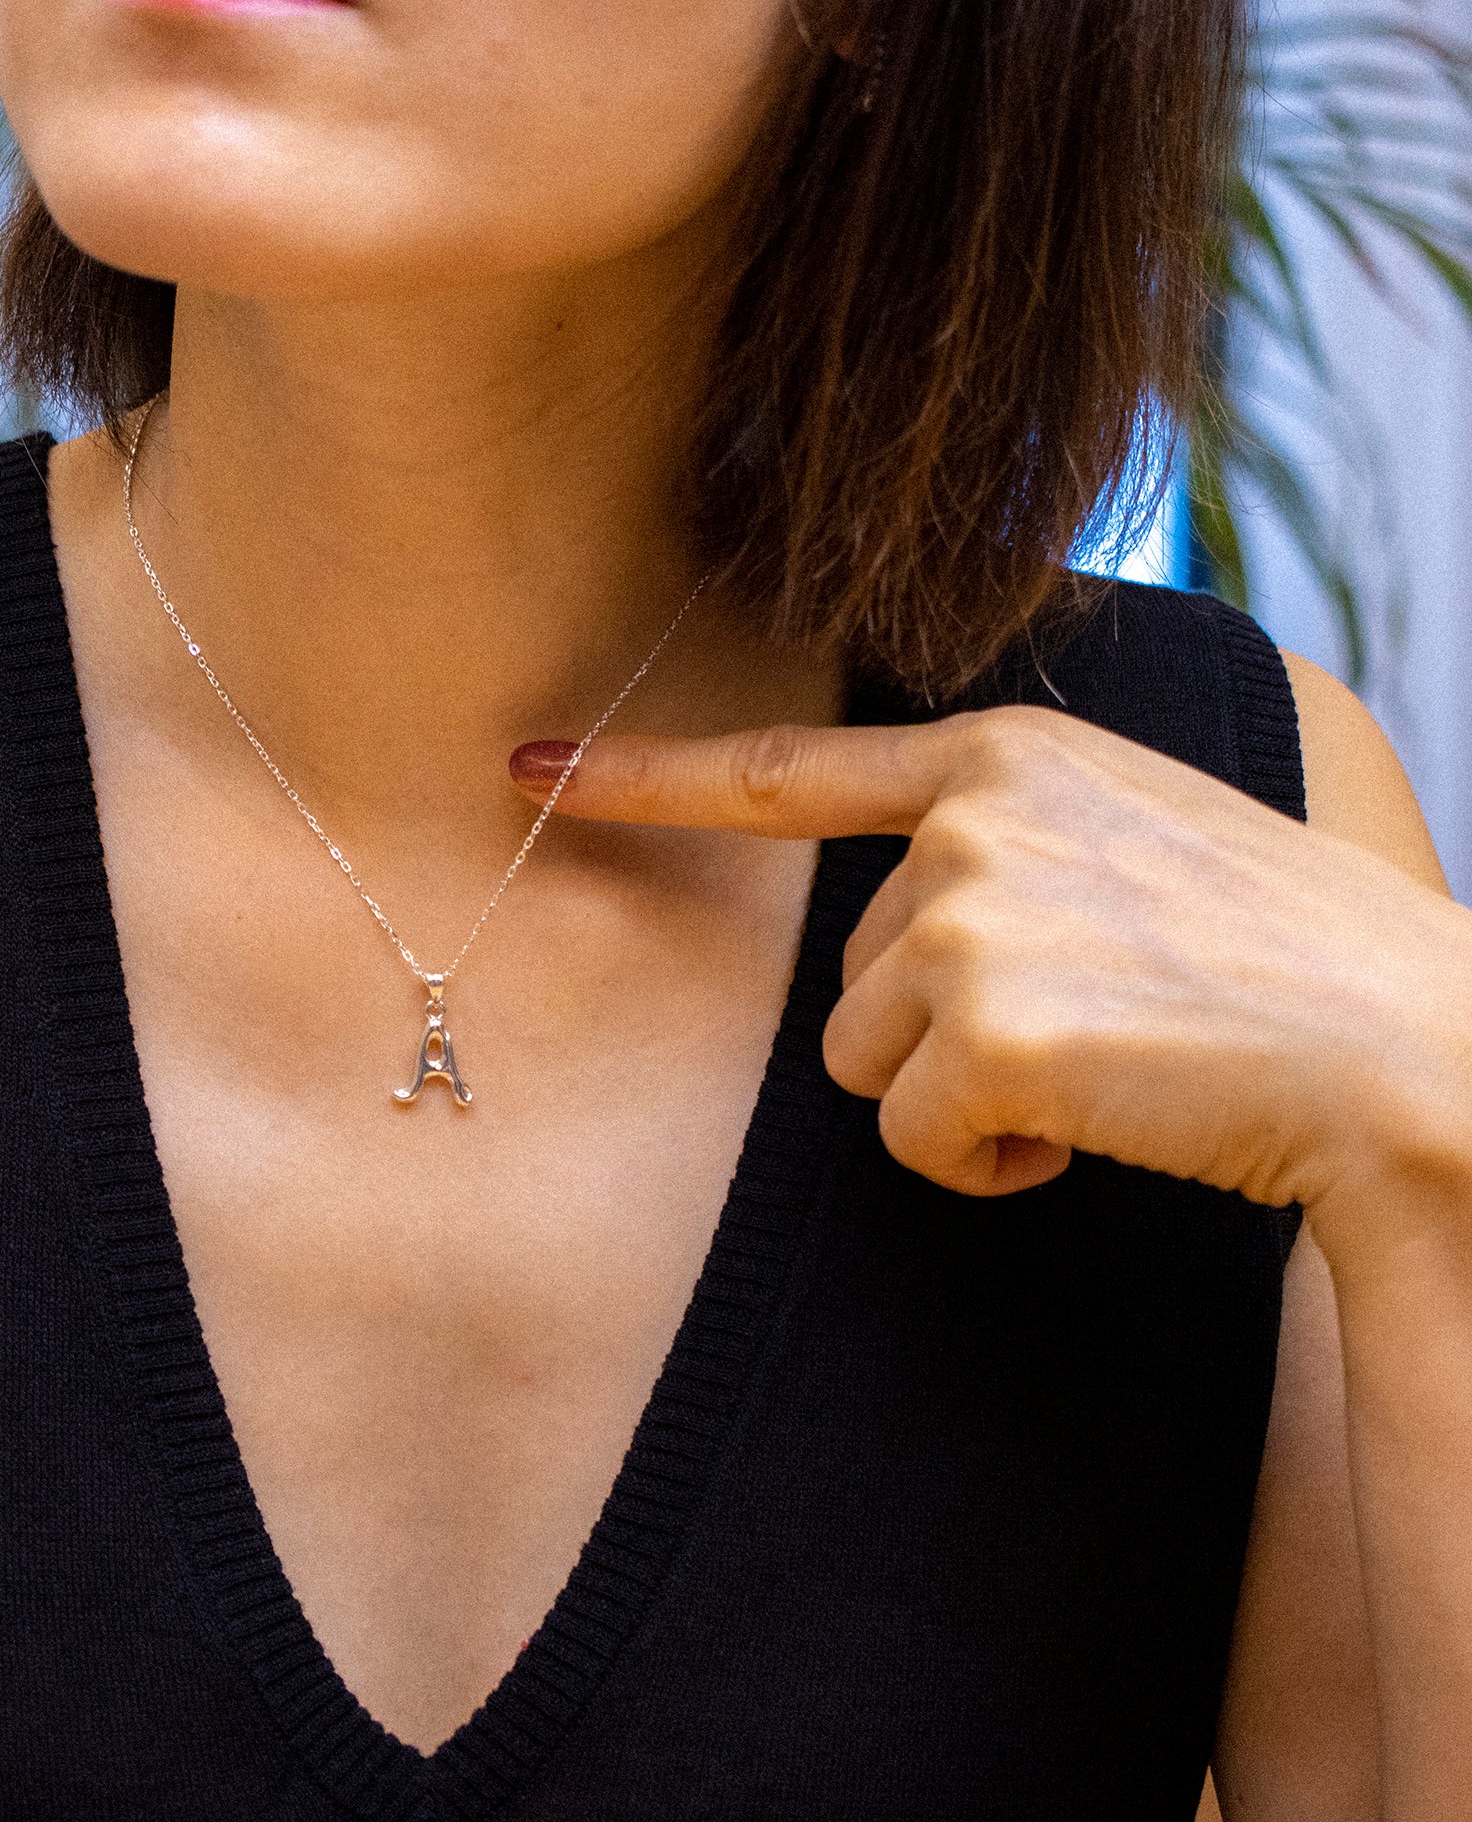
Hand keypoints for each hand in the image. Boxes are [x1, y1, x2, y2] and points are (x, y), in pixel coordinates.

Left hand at [511, 708, 1471, 1225]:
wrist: (1407, 1048)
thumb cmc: (1279, 956)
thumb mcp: (1131, 840)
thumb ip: (998, 846)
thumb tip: (896, 937)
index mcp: (1004, 756)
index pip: (784, 773)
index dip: (646, 777)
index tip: (533, 770)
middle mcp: (969, 821)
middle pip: (848, 977)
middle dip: (943, 1031)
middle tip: (1094, 1028)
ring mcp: (971, 917)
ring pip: (863, 1062)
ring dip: (964, 1096)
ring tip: (1104, 1071)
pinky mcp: (984, 1027)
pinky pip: (913, 1139)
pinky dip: (987, 1162)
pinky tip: (1095, 1128)